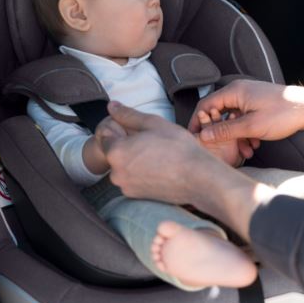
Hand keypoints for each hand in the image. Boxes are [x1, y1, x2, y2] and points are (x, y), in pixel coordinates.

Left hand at [99, 101, 222, 203]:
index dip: (120, 128)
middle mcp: (115, 172)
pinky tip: (160, 167)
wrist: (198, 178)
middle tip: (152, 140)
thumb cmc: (178, 148)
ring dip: (135, 158)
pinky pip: (133, 178)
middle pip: (114, 151)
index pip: (105, 134)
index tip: (139, 129)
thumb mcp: (153, 123)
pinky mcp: (136, 196)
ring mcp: (125, 186)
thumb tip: (112, 106)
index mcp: (116, 152)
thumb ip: (128, 114)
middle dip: (127, 143)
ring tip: (158, 154)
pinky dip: (141, 172)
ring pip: (124, 165)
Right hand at [188, 80, 303, 144]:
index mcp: (235, 91)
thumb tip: (204, 135)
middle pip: (219, 112)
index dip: (198, 122)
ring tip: (246, 151)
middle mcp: (240, 91)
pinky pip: (244, 118)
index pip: (205, 105)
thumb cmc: (283, 114)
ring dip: (236, 136)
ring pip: (233, 118)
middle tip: (222, 149)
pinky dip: (246, 132)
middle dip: (221, 133)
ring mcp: (250, 97)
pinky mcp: (258, 104)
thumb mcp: (251, 126)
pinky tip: (254, 145)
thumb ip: (225, 131)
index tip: (195, 138)